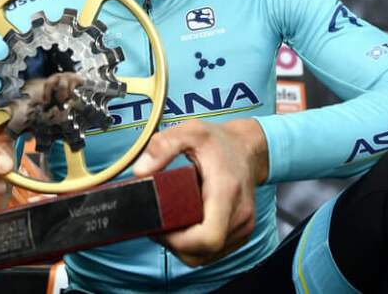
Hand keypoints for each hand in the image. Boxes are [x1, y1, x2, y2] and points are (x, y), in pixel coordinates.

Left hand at [131, 118, 268, 266]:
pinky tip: (184, 226)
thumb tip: (140, 170)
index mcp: (226, 192)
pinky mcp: (240, 234)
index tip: (161, 225)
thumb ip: (162, 146)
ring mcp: (242, 227)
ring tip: (169, 223)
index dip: (179, 241)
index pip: (208, 237)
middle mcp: (239, 215)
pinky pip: (214, 252)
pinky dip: (195, 246)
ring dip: (183, 247)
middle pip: (202, 252)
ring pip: (206, 256)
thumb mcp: (189, 132)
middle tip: (158, 223)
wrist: (247, 148)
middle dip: (174, 244)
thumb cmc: (219, 142)